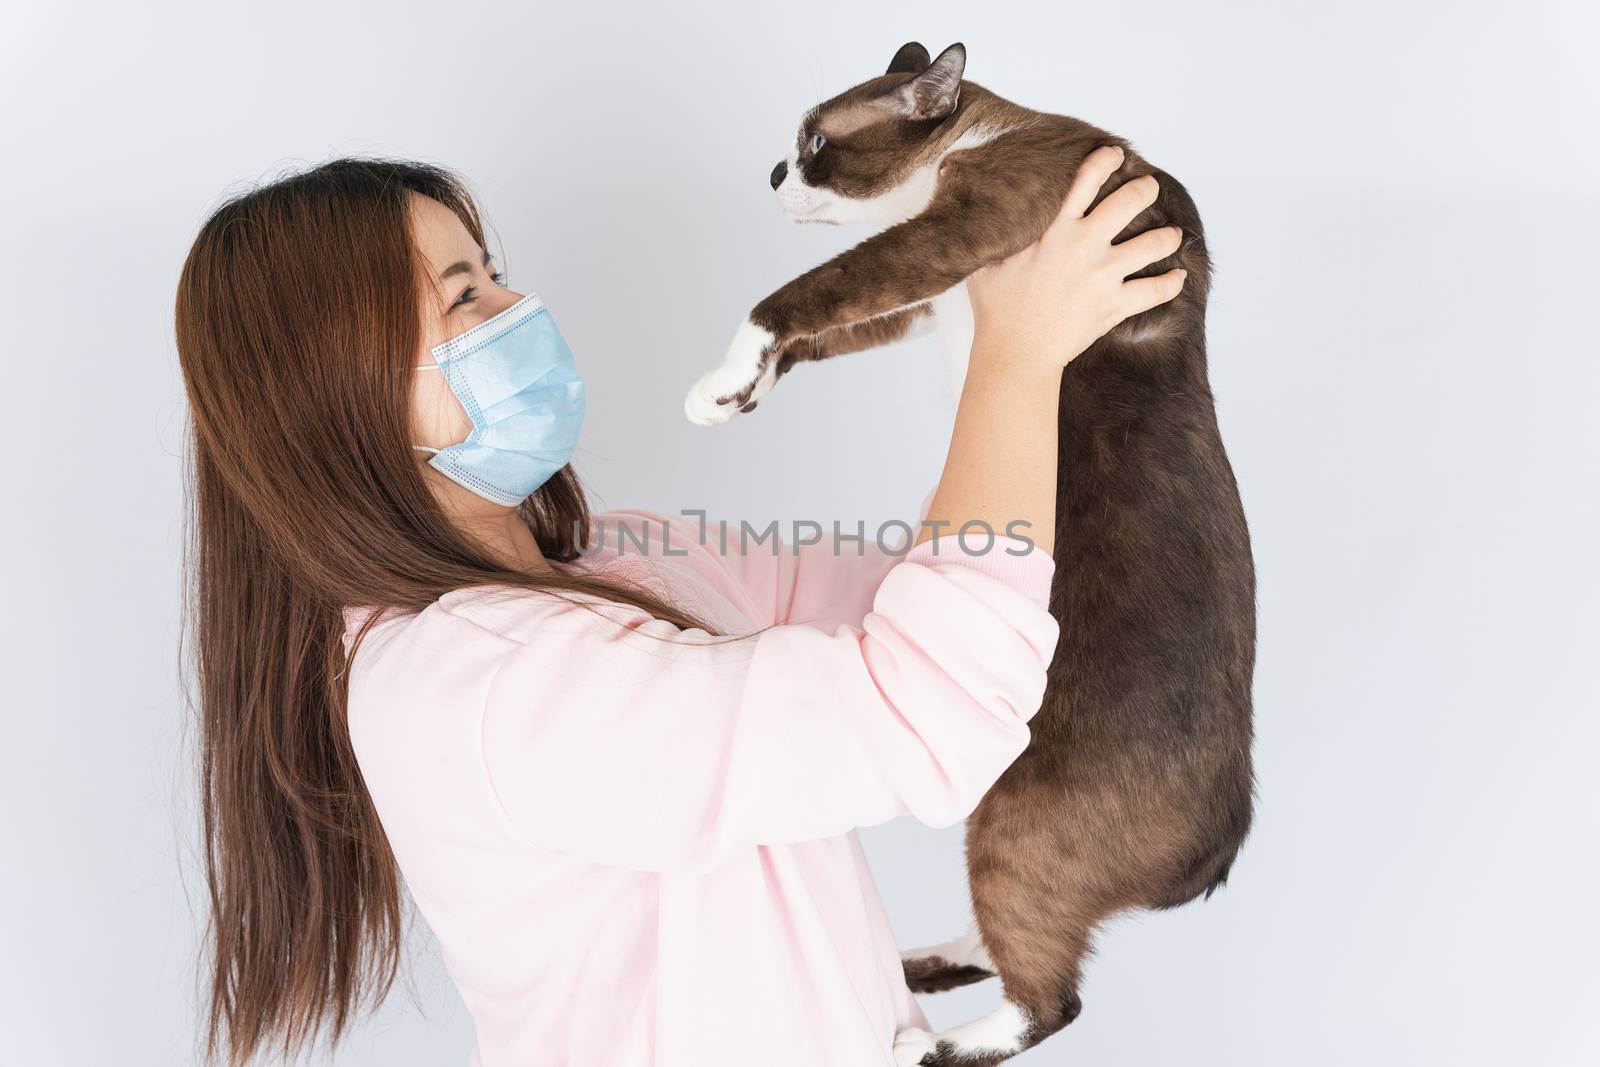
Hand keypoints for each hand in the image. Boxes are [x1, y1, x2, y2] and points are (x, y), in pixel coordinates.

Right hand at [965, 145, 1186, 369]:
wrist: (1015, 352)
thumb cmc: (996, 308)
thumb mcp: (987, 260)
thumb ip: (997, 233)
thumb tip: (981, 208)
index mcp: (1055, 228)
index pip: (1087, 179)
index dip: (1106, 160)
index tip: (1116, 155)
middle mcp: (1085, 245)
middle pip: (1131, 201)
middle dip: (1145, 189)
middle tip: (1149, 188)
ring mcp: (1104, 275)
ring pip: (1154, 244)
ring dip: (1168, 236)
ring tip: (1172, 234)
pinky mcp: (1115, 305)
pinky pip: (1156, 290)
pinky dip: (1171, 283)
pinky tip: (1178, 276)